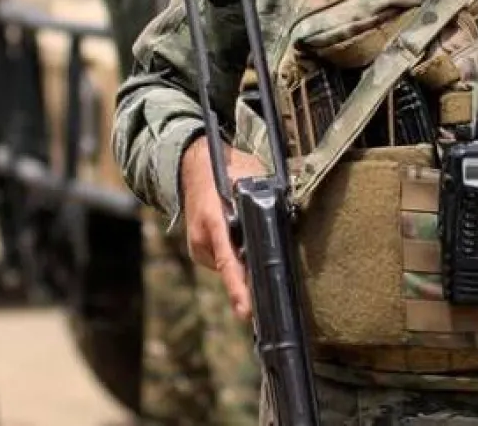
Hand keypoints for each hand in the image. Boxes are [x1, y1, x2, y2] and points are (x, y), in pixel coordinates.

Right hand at [180, 135, 267, 319]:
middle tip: (273, 282)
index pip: (228, 260)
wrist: (193, 164)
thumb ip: (263, 200)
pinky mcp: (200, 250)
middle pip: (233, 267)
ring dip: (246, 260)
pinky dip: (237, 255)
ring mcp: (199, 247)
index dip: (238, 287)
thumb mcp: (248, 177)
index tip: (246, 312)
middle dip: (254, 273)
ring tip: (255, 241)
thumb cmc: (225, 168)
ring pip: (230, 264)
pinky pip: (225, 259)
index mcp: (213, 220)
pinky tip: (244, 241)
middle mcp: (202, 239)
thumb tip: (285, 220)